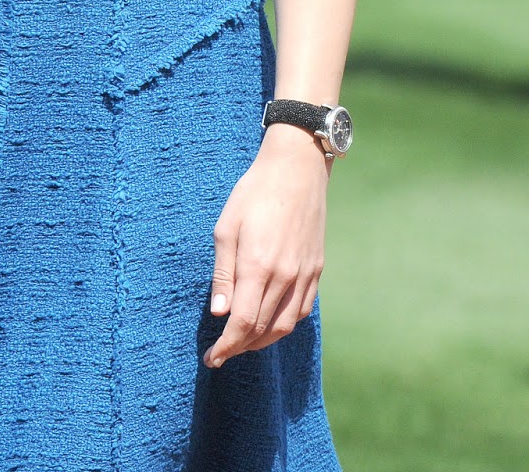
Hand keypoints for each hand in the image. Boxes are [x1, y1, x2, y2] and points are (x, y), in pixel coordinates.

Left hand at [203, 123, 329, 367]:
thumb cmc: (253, 193)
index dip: (226, 346)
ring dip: (261, 342)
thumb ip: (223, 273)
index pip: (242, 322)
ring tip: (241, 344)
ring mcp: (305, 275)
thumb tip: (219, 313)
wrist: (296, 169)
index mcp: (258, 265)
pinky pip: (301, 310)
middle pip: (261, 329)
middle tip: (221, 354)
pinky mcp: (316, 270)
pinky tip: (269, 325)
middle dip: (239, 347)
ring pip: (284, 326)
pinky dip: (283, 325)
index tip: (211, 359)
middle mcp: (285, 276)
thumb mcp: (226, 227)